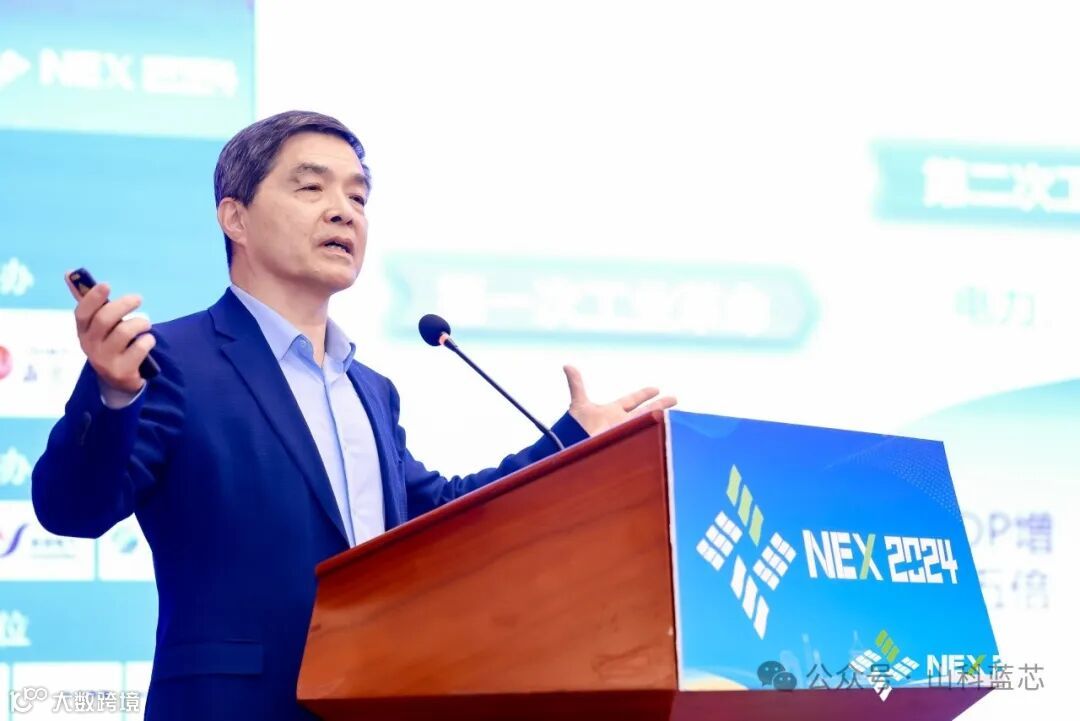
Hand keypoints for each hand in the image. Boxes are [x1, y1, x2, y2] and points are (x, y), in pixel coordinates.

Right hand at [66, 273, 154, 394]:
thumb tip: (69, 272)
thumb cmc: (110, 343)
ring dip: (139, 323)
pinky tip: (148, 341)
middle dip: (123, 305)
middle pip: (104, 319)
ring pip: (123, 332)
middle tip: (138, 298)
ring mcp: (104, 360)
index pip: (82, 312)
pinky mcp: (121, 371)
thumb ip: (90, 302)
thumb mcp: (98, 325)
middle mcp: (90, 346)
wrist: (118, 380)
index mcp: (83, 331)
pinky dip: (148, 341)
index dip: (93, 297)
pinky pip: (139, 349)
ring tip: (146, 324)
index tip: (107, 285)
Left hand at [563, 365, 676, 436]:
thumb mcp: (579, 404)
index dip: (643, 394)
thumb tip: (567, 365)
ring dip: (661, 420)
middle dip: (660, 405)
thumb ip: (576, 384)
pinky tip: (668, 433)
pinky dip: (655, 436)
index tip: (656, 389)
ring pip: (648, 424)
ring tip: (676, 417)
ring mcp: (627, 433)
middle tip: (675, 399)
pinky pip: (645, 438)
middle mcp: (622, 422)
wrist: (576, 447)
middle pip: (646, 411)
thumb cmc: (575, 428)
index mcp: (613, 411)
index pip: (632, 400)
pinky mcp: (629, 444)